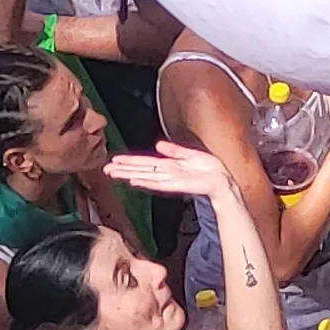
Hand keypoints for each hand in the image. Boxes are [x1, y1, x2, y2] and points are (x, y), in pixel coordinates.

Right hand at [106, 142, 236, 203]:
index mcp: (169, 165)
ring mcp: (171, 179)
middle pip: (140, 170)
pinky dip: (147, 182)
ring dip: (129, 175)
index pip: (144, 162)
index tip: (114, 160)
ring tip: (114, 173)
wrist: (223, 180)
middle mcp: (167, 173)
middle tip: (106, 169)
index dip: (129, 161)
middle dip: (123, 169)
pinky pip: (159, 183)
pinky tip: (135, 181)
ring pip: (145, 176)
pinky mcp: (178, 185)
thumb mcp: (190, 155)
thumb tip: (158, 144)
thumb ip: (174, 150)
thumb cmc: (209, 169)